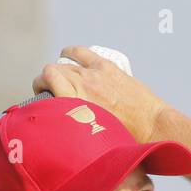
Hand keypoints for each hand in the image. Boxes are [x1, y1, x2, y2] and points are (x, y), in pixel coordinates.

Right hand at [32, 45, 170, 143]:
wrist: (150, 126)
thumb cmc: (123, 138)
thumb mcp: (90, 137)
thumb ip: (72, 127)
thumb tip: (60, 129)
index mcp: (75, 104)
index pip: (46, 81)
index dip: (39, 86)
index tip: (41, 95)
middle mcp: (81, 86)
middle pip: (52, 72)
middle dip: (46, 80)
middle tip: (48, 90)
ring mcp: (94, 74)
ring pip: (64, 63)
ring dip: (57, 69)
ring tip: (57, 76)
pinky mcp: (105, 67)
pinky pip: (80, 52)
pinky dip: (70, 52)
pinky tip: (66, 54)